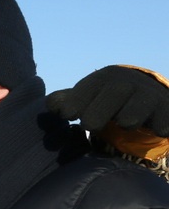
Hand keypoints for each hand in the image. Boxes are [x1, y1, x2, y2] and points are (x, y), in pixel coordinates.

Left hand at [46, 66, 168, 134]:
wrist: (148, 95)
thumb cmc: (107, 100)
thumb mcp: (87, 97)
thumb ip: (67, 101)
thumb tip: (52, 105)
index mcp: (105, 79)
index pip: (90, 87)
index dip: (76, 100)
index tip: (67, 116)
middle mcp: (129, 83)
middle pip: (115, 92)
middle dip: (100, 110)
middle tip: (89, 125)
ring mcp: (151, 95)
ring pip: (141, 104)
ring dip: (130, 116)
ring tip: (124, 124)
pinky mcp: (167, 109)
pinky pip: (166, 118)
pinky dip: (161, 124)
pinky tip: (156, 129)